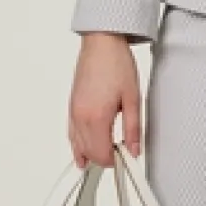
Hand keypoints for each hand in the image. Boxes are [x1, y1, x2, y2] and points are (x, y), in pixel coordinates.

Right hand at [69, 33, 142, 166]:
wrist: (101, 43)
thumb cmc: (116, 64)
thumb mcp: (133, 99)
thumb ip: (133, 129)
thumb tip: (134, 149)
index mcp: (96, 117)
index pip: (101, 155)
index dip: (115, 162)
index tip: (126, 159)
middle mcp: (80, 117)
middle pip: (88, 154)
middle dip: (104, 159)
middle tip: (122, 154)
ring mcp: (73, 112)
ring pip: (77, 146)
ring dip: (92, 153)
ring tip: (109, 151)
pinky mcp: (71, 106)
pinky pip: (72, 133)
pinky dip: (79, 144)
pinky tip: (86, 148)